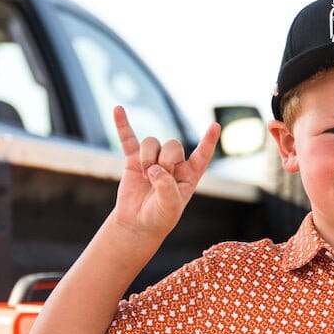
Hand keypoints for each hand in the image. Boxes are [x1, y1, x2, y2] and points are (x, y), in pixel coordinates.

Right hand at [112, 106, 220, 238]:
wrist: (137, 223)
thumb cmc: (159, 217)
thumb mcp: (169, 207)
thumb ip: (166, 187)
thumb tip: (154, 168)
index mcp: (189, 176)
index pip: (201, 156)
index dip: (208, 141)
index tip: (215, 125)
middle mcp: (173, 164)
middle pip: (173, 145)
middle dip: (165, 161)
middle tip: (157, 180)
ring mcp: (154, 160)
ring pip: (152, 142)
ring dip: (147, 158)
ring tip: (145, 177)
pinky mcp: (134, 160)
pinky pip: (128, 139)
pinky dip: (123, 125)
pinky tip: (118, 110)